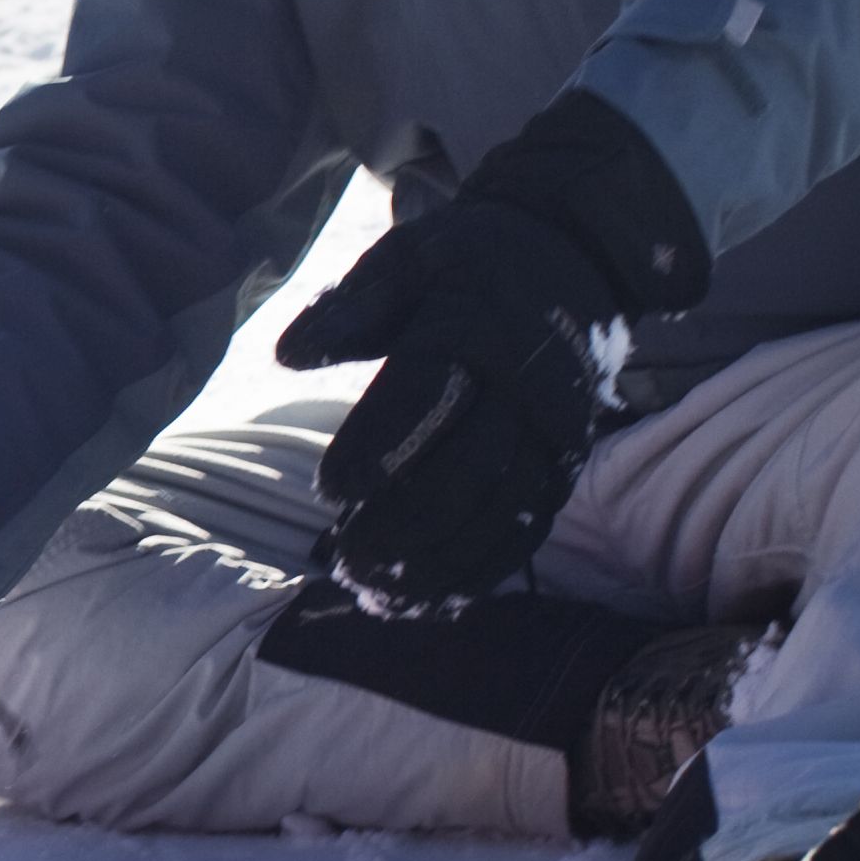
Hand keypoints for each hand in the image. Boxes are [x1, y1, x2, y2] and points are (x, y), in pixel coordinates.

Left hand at [274, 90, 707, 614]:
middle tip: (346, 561)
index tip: (329, 492)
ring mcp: (551, 433)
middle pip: (469, 470)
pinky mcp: (564, 464)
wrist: (572, 258)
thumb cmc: (465, 264)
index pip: (424, 397)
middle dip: (406, 525)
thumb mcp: (406, 258)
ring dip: (443, 563)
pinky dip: (484, 570)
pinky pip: (530, 528)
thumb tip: (286, 355)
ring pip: (502, 513)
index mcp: (474, 330)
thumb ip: (350, 308)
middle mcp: (523, 389)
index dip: (378, 449)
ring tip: (380, 597)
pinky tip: (435, 602)